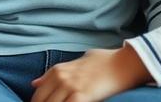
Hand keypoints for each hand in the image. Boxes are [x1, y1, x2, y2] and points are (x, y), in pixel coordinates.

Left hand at [31, 46, 151, 101]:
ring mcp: (70, 87)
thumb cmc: (105, 62)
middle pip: (40, 101)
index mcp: (58, 70)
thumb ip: (55, 73)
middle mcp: (61, 77)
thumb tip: (35, 82)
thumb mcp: (77, 63)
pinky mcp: (81, 96)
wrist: (124, 64)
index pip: (38, 94)